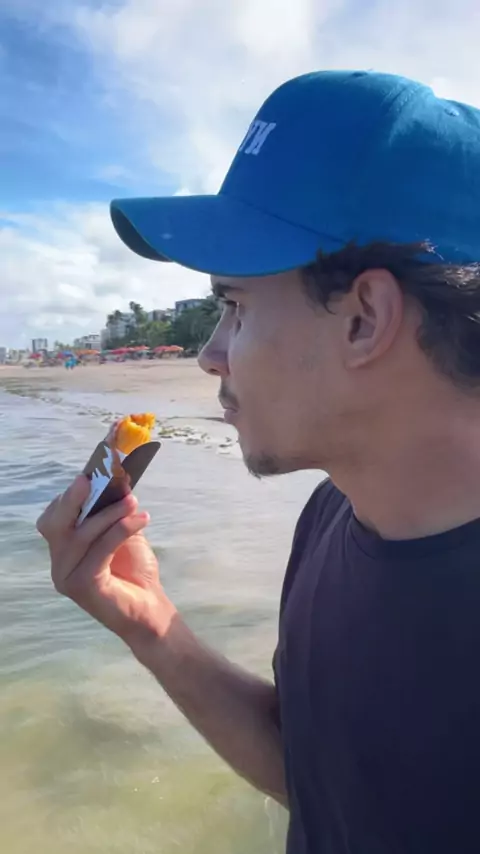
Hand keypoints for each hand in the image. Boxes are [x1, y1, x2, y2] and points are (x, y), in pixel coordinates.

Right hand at [37, 476, 175, 645]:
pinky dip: (120, 530)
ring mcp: (67, 577)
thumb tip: (118, 481)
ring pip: (81, 535)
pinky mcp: (83, 586)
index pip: (54, 517)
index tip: (94, 473)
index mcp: (63, 549)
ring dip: (109, 513)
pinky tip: (141, 519)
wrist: (151, 610)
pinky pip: (100, 550)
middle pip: (54, 524)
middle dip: (73, 499)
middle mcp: (59, 563)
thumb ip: (114, 512)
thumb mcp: (123, 533)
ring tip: (133, 501)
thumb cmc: (135, 571)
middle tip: (92, 479)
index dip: (70, 494)